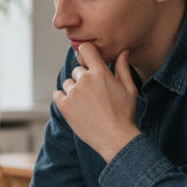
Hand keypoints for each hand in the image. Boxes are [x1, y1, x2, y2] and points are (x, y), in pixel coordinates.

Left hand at [52, 43, 140, 161]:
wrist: (115, 138)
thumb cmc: (124, 113)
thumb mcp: (129, 88)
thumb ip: (123, 67)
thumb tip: (123, 51)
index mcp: (100, 72)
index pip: (85, 49)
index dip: (86, 53)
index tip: (88, 61)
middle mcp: (85, 80)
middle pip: (77, 70)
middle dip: (84, 79)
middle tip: (94, 95)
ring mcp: (73, 93)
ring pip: (68, 84)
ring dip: (74, 91)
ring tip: (87, 105)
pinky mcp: (64, 106)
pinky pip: (57, 95)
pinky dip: (63, 100)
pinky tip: (75, 108)